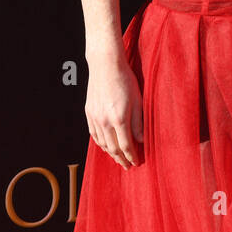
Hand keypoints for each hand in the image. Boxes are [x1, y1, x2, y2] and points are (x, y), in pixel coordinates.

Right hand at [84, 52, 143, 169]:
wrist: (105, 65)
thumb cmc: (125, 80)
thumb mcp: (138, 100)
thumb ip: (139, 122)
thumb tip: (142, 140)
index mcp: (119, 118)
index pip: (126, 145)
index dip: (132, 156)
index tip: (137, 163)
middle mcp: (105, 121)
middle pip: (113, 148)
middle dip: (122, 159)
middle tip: (128, 166)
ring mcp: (95, 117)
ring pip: (102, 143)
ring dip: (111, 154)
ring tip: (119, 159)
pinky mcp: (89, 113)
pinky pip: (94, 134)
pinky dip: (101, 144)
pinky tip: (106, 146)